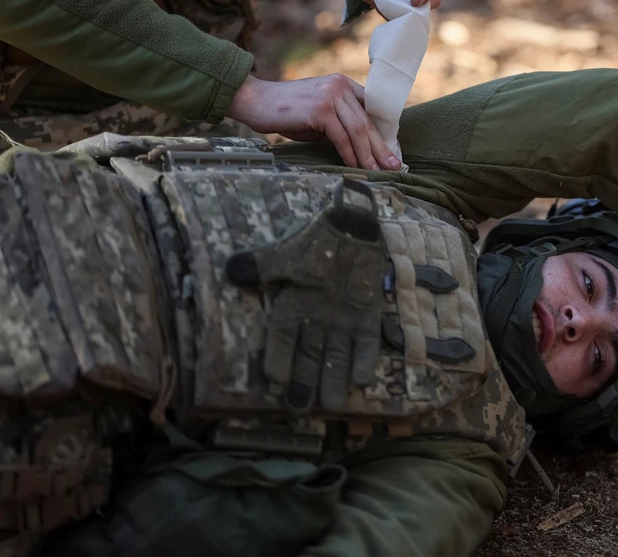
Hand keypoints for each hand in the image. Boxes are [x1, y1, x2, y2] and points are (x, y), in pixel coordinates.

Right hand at [226, 179, 384, 411]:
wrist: (352, 228)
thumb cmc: (317, 240)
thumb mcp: (288, 251)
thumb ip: (264, 264)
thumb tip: (233, 268)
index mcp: (292, 305)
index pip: (281, 337)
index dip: (278, 357)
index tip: (273, 378)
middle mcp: (316, 319)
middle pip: (308, 355)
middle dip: (305, 380)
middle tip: (300, 407)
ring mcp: (342, 320)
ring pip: (337, 355)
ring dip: (335, 378)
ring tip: (333, 405)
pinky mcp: (366, 318)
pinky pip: (365, 342)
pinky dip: (364, 359)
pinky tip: (362, 379)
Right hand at [228, 74, 400, 169]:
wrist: (256, 101)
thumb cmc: (287, 113)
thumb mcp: (320, 116)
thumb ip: (341, 125)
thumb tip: (363, 149)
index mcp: (343, 85)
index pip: (371, 110)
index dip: (383, 132)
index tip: (392, 152)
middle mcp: (340, 86)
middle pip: (368, 121)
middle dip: (382, 147)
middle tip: (394, 166)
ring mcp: (330, 96)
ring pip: (358, 130)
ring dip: (368, 155)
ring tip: (377, 171)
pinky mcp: (320, 109)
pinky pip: (341, 137)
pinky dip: (349, 154)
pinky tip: (355, 167)